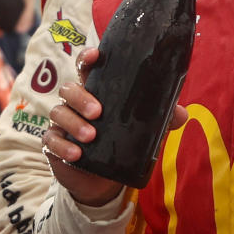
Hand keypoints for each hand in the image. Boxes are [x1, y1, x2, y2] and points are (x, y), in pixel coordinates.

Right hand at [42, 48, 188, 205]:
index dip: (87, 58)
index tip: (95, 55)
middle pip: (69, 89)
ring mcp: (63, 123)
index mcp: (96, 91)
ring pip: (58, 113)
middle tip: (98, 112)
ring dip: (74, 123)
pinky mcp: (54, 145)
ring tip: (91, 136)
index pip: (86, 68)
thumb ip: (162, 118)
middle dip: (81, 98)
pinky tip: (76, 154)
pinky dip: (63, 147)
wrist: (104, 179)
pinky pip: (51, 141)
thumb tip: (182, 114)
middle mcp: (75, 103)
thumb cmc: (122, 141)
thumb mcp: (144, 129)